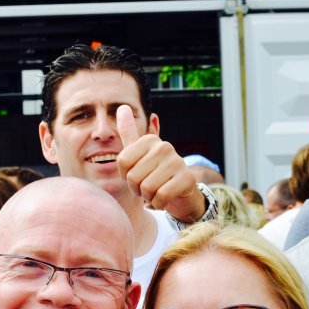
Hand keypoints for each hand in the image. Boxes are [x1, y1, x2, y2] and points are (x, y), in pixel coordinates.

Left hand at [115, 106, 206, 222]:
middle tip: (147, 186)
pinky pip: (161, 196)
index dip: (125, 175)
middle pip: (133, 177)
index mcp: (149, 140)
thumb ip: (129, 132)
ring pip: (147, 188)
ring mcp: (177, 161)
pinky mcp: (187, 179)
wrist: (180, 191)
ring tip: (156, 191)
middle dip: (137, 188)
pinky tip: (164, 198)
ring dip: (148, 197)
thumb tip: (122, 106)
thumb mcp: (139, 153)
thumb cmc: (154, 172)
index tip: (136, 174)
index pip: (122, 161)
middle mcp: (164, 146)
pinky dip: (159, 203)